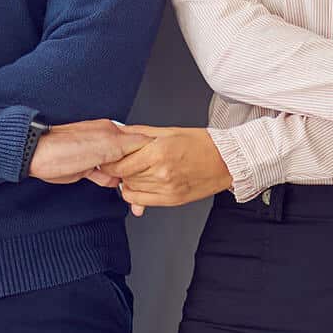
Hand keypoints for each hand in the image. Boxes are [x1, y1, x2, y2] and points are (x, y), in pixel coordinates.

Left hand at [29, 120, 149, 183]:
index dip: (150, 155)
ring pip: (118, 168)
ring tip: (138, 192)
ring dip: (127, 179)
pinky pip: (105, 176)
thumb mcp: (103, 145)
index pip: (139, 142)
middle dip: (140, 171)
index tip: (161, 167)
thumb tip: (150, 144)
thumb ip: (127, 145)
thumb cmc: (64, 148)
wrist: (36, 157)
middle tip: (150, 187)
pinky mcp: (85, 168)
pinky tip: (120, 189)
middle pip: (130, 157)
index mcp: (111, 131)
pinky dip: (113, 182)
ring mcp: (95, 155)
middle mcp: (105, 141)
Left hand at [99, 127, 232, 214]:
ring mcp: (166, 188)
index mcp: (158, 152)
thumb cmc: (201, 143)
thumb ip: (140, 133)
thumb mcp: (168, 131)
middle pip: (124, 177)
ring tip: (135, 171)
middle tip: (120, 163)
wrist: (225, 161)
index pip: (120, 164)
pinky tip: (139, 184)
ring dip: (128, 181)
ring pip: (131, 190)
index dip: (109, 163)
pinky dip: (135, 194)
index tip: (107, 159)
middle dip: (117, 171)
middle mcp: (161, 172)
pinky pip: (142, 201)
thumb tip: (119, 131)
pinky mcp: (172, 200)